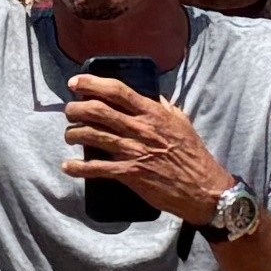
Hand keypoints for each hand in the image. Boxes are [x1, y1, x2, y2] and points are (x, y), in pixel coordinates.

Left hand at [60, 74, 234, 229]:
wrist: (202, 188)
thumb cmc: (194, 155)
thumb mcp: (182, 122)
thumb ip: (165, 108)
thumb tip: (153, 96)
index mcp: (153, 113)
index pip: (117, 91)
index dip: (92, 84)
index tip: (75, 82)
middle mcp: (140, 129)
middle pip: (98, 111)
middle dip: (76, 108)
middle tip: (70, 111)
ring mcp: (134, 151)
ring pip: (93, 136)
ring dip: (74, 134)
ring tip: (69, 135)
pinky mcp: (130, 174)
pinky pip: (97, 168)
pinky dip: (78, 168)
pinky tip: (68, 167)